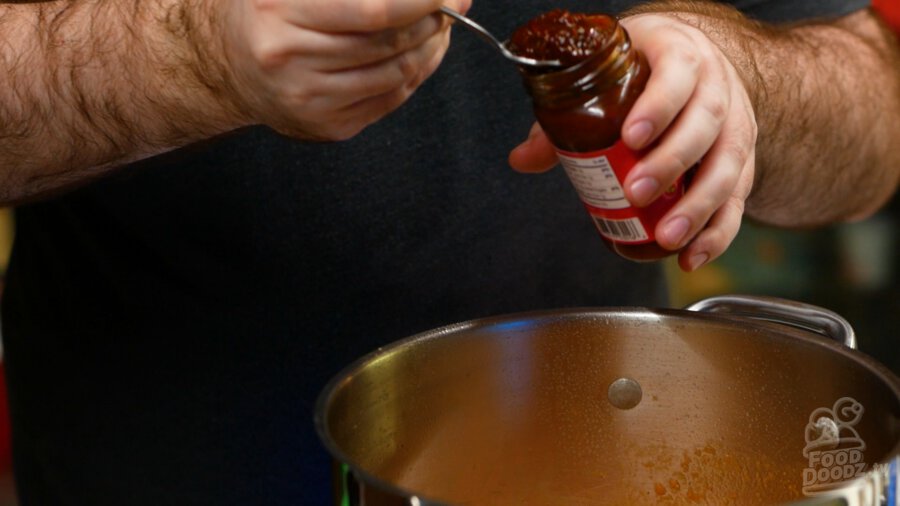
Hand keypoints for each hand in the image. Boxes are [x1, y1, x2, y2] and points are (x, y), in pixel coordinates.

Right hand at [212, 0, 470, 140]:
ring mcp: (309, 99)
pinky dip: (416, 74)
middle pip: (388, 43)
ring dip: (430, 47)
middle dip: (433, 21)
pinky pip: (390, 99)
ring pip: (395, 73)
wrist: (230, 64)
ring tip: (440, 26)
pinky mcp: (327, 126)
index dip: (422, 0)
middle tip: (454, 4)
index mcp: (279, 10)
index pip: (374, 8)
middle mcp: (289, 58)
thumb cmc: (272, 9)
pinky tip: (423, 53)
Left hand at [509, 12, 756, 271]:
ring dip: (698, 206)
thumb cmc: (647, 71)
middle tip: (636, 192)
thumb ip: (566, 119)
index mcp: (680, 54)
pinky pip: (737, 200)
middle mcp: (717, 87)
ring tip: (667, 236)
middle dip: (671, 162)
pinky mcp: (743, 161)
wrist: (696, 66)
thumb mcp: (608, 78)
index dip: (657, 106)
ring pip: (728, 165)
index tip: (629, 137)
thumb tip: (522, 159)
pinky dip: (717, 232)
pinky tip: (692, 256)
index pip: (677, 74)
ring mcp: (736, 124)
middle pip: (705, 124)